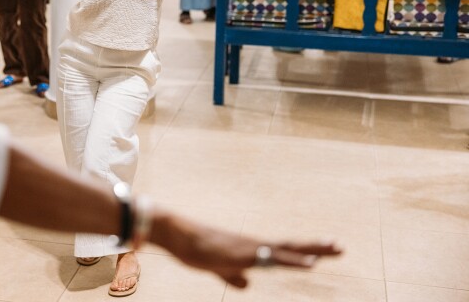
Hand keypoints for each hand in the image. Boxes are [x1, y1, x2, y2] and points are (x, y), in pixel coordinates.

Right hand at [153, 213, 340, 287]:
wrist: (179, 236)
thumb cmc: (196, 249)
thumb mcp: (219, 268)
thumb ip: (234, 276)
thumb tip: (246, 285)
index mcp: (251, 250)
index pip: (285, 249)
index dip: (305, 250)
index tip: (327, 249)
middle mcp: (256, 245)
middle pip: (292, 245)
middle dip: (317, 246)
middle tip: (342, 247)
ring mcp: (251, 247)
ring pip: (287, 249)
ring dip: (312, 249)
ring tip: (334, 249)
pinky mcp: (245, 253)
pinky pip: (274, 257)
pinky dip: (295, 259)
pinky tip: (310, 262)